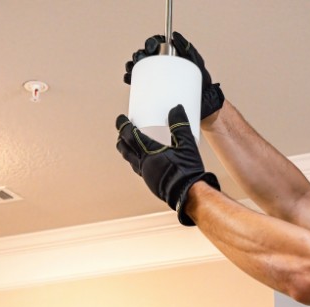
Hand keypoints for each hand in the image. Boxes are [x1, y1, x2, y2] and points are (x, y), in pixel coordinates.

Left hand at [116, 104, 219, 225]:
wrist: (189, 195)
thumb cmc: (187, 170)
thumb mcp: (187, 144)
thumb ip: (180, 126)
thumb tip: (176, 108)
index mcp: (149, 153)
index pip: (129, 136)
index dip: (123, 125)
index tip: (121, 118)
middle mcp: (144, 164)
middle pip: (125, 149)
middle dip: (122, 139)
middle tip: (123, 131)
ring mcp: (146, 174)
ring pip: (130, 160)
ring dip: (128, 150)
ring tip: (131, 144)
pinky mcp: (151, 182)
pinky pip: (139, 169)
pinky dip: (137, 161)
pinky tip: (145, 160)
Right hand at [123, 32, 224, 119]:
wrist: (202, 103)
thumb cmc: (202, 82)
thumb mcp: (197, 63)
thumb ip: (188, 49)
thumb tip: (176, 35)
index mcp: (170, 57)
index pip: (156, 46)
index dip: (150, 43)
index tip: (151, 47)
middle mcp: (162, 66)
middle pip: (145, 56)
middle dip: (138, 55)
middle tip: (140, 59)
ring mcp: (157, 78)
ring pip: (139, 68)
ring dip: (132, 65)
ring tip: (131, 68)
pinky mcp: (154, 90)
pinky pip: (139, 83)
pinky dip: (131, 79)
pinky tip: (128, 78)